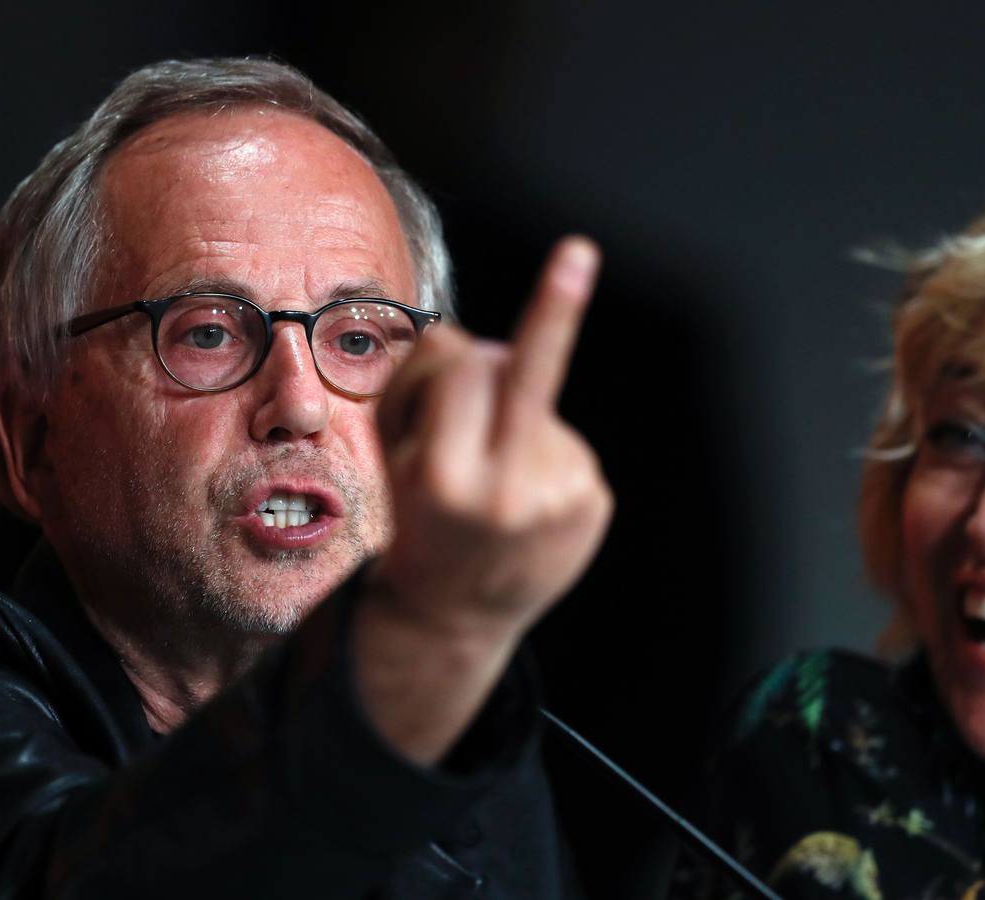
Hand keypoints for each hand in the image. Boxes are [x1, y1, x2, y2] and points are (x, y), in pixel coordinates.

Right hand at [352, 237, 611, 763]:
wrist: (454, 616)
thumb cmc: (415, 519)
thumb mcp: (392, 458)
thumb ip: (418, 386)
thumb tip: (491, 344)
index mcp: (444, 481)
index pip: (464, 373)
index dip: (456, 353)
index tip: (538, 281)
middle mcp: (507, 493)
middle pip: (522, 372)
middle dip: (550, 309)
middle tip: (578, 252)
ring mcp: (558, 500)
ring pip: (541, 405)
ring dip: (517, 419)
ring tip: (496, 479)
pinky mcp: (591, 504)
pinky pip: (566, 441)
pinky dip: (545, 451)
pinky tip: (527, 495)